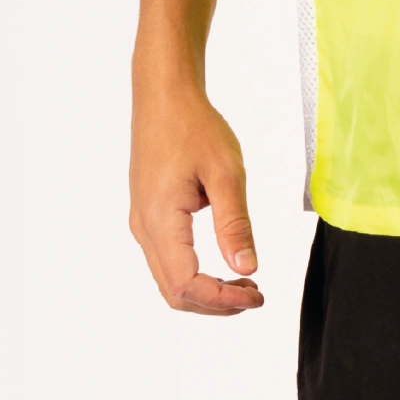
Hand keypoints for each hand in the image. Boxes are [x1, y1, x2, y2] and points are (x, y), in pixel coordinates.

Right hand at [130, 79, 263, 315]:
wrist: (164, 96)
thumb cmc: (194, 126)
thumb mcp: (226, 172)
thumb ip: (235, 223)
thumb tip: (246, 268)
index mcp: (161, 220)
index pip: (186, 284)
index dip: (222, 299)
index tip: (257, 295)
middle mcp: (144, 228)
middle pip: (174, 291)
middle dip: (215, 303)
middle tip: (254, 295)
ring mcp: (142, 222)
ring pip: (168, 279)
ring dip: (205, 290)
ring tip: (244, 282)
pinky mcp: (147, 213)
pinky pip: (166, 259)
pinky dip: (194, 272)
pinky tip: (223, 260)